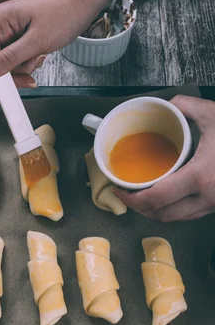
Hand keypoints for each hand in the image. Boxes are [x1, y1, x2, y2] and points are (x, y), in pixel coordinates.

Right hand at [0, 0, 91, 106]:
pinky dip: (28, 61)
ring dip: (23, 67)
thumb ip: (9, 58)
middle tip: (27, 81)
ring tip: (39, 56)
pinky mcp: (19, 35)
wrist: (81, 3)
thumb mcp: (36, 41)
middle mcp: (0, 24)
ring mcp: (10, 30)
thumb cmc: (63, 13)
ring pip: (6, 62)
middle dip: (10, 73)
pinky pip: (16, 57)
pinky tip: (40, 54)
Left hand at [114, 95, 214, 221]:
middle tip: (126, 196)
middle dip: (139, 209)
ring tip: (142, 197)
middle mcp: (207, 198)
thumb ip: (185, 105)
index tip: (119, 190)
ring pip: (177, 219)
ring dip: (156, 212)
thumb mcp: (214, 114)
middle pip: (162, 216)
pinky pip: (191, 214)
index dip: (131, 199)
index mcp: (199, 178)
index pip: (156, 199)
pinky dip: (174, 210)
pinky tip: (167, 197)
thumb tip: (166, 105)